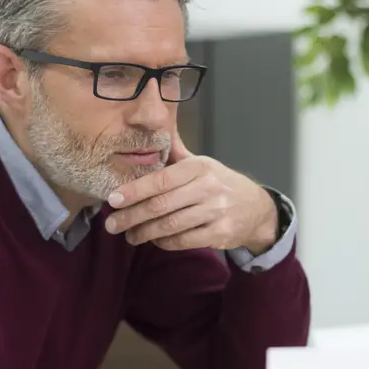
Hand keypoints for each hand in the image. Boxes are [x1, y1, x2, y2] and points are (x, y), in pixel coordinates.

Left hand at [105, 132, 277, 253]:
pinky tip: (153, 240)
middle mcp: (208, 188)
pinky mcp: (219, 233)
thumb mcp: (201, 163)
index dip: (134, 190)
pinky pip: (183, 240)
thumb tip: (153, 126)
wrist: (257, 209)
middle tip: (112, 225)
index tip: (113, 200)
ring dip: (144, 233)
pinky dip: (164, 242)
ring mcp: (215, 211)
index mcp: (199, 167)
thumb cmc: (220, 183)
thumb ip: (175, 152)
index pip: (161, 179)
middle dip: (132, 216)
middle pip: (161, 205)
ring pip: (170, 225)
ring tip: (128, 236)